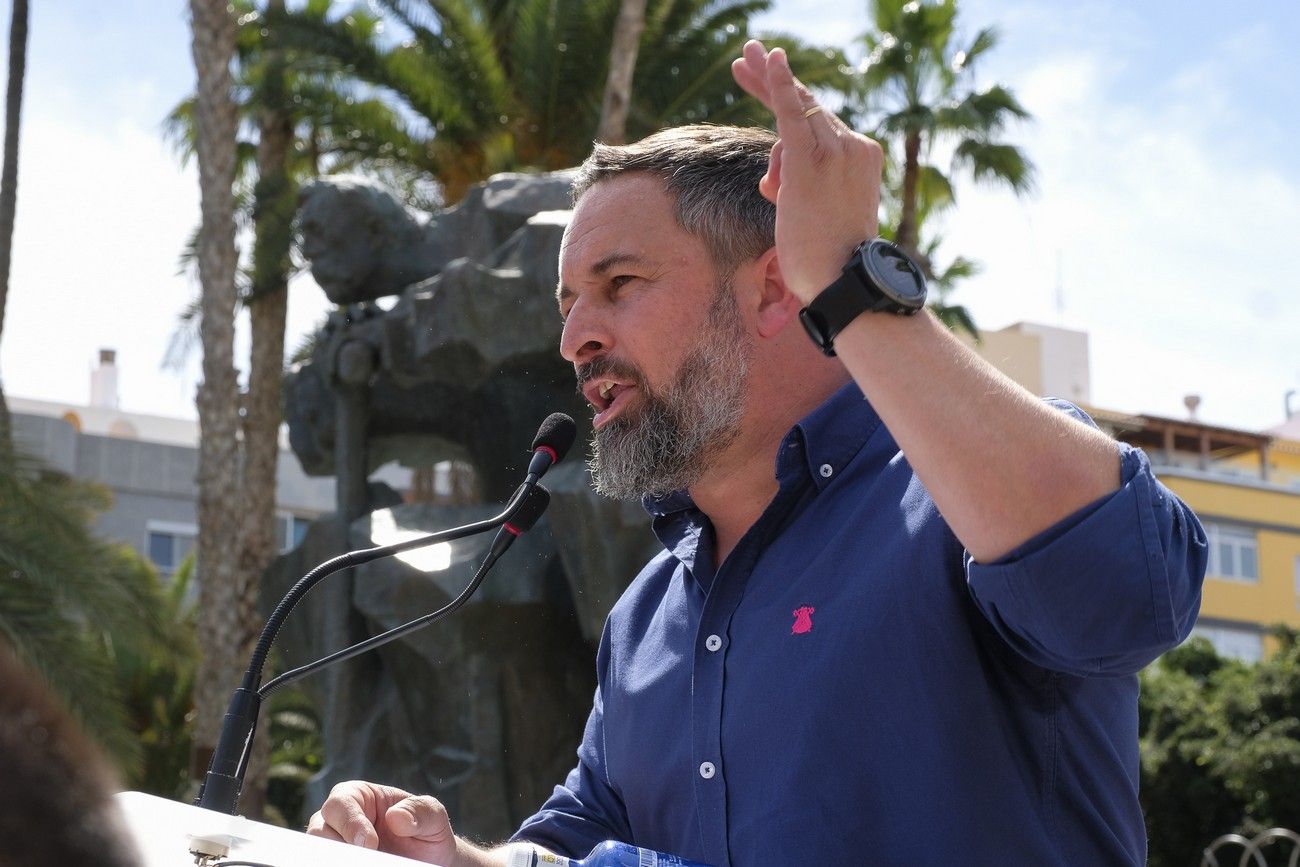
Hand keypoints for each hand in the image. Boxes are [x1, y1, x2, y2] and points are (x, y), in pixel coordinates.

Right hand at [306, 780, 459, 864]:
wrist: (430, 860)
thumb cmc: (428, 832)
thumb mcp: (434, 816)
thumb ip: (421, 811)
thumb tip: (396, 817)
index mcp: (358, 796)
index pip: (340, 803)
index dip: (350, 823)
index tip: (369, 843)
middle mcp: (339, 821)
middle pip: (319, 831)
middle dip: (337, 847)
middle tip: (364, 860)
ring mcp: (336, 846)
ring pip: (319, 854)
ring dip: (336, 862)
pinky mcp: (338, 863)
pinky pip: (326, 866)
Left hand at [730, 39, 883, 301]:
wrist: (843, 280)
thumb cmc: (829, 258)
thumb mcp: (819, 212)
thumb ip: (801, 186)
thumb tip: (775, 181)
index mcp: (861, 157)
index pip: (821, 121)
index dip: (792, 96)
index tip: (769, 78)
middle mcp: (853, 147)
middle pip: (807, 107)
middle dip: (773, 79)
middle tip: (748, 53)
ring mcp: (836, 152)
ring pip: (792, 116)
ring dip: (764, 91)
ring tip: (741, 62)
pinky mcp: (812, 163)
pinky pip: (792, 116)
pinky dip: (780, 86)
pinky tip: (768, 61)